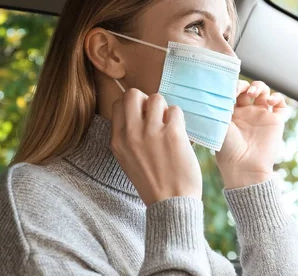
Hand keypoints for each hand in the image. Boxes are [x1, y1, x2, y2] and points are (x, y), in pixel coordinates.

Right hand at [110, 89, 201, 205]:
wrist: (171, 203)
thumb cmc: (152, 182)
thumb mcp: (128, 160)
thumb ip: (128, 137)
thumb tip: (139, 113)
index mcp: (118, 141)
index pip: (118, 104)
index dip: (133, 105)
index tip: (143, 116)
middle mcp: (131, 134)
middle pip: (133, 94)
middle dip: (146, 100)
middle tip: (156, 115)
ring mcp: (152, 132)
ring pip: (156, 98)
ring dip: (165, 109)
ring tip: (169, 126)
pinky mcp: (173, 133)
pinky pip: (175, 110)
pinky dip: (179, 120)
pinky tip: (179, 135)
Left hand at [216, 80, 287, 188]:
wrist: (244, 167)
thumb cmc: (227, 148)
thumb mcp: (219, 123)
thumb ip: (221, 104)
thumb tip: (220, 87)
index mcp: (231, 113)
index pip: (234, 91)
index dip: (233, 86)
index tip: (230, 91)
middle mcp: (246, 113)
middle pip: (249, 89)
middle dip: (246, 85)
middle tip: (242, 91)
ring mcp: (262, 117)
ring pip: (265, 92)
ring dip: (260, 87)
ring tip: (254, 93)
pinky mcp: (276, 122)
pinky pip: (281, 105)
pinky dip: (278, 98)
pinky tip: (270, 101)